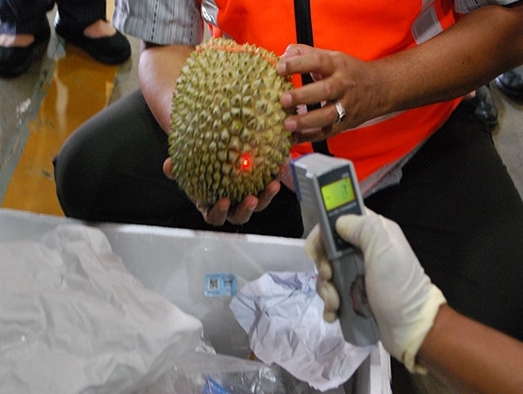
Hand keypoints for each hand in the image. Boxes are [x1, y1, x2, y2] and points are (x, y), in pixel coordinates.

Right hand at [163, 157, 280, 225]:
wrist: (211, 151)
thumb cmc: (197, 163)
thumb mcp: (184, 165)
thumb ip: (176, 168)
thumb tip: (169, 165)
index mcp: (211, 205)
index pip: (214, 217)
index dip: (219, 212)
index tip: (223, 201)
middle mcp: (230, 205)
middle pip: (240, 215)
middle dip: (246, 209)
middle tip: (251, 198)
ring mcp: (246, 196)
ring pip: (258, 204)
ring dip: (266, 196)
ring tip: (272, 184)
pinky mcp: (259, 185)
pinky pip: (268, 186)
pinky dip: (274, 177)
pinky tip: (280, 166)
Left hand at [276, 44, 385, 143]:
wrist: (380, 89)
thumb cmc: (347, 72)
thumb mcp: (331, 57)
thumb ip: (305, 54)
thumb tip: (283, 56)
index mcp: (338, 66)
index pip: (318, 61)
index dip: (298, 64)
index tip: (279, 67)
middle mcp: (343, 85)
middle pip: (325, 90)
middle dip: (303, 96)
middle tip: (283, 99)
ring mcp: (346, 106)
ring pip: (328, 115)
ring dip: (306, 121)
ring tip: (287, 124)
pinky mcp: (344, 123)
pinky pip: (327, 132)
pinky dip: (309, 137)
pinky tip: (293, 138)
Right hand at [304, 208, 445, 372]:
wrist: (412, 329)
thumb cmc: (398, 286)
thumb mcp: (384, 249)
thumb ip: (362, 228)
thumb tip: (339, 223)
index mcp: (374, 234)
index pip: (339, 220)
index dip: (323, 232)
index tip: (315, 249)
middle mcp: (364, 251)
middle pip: (328, 249)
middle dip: (323, 265)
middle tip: (329, 277)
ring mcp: (358, 275)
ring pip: (327, 274)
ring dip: (326, 289)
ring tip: (336, 303)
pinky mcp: (354, 296)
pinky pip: (331, 295)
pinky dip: (329, 304)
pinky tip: (334, 313)